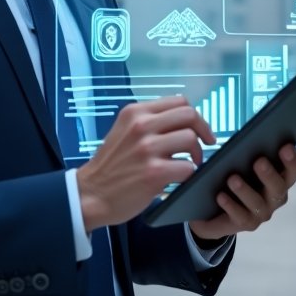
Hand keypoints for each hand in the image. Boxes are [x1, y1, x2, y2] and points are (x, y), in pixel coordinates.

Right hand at [76, 96, 215, 229]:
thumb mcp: (124, 131)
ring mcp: (147, 149)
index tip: (199, 129)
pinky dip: (188, 174)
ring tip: (188, 164)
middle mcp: (141, 126)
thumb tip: (183, 121)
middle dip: (203, 130)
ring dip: (196, 154)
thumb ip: (149, 122)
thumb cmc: (111, 165)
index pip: (179, 101)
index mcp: (135, 112)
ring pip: (190, 139)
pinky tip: (179, 178)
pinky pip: (188, 167)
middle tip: (204, 145)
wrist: (91, 193)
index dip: (195, 116)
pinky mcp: (154, 173)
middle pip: (189, 115)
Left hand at [187, 136, 295, 241]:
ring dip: (246, 190)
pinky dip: (231, 205)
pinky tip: (221, 196)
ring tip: (232, 178)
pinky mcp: (245, 223)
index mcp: (281, 177)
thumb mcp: (249, 158)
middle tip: (259, 160)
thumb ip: (263, 144)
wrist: (216, 208)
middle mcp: (276, 195)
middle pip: (280, 185)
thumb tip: (276, 126)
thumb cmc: (239, 175)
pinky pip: (240, 216)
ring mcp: (262, 212)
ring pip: (258, 203)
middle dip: (271, 173)